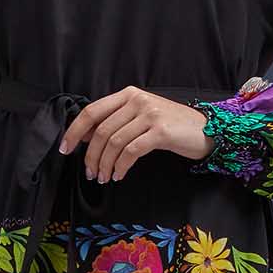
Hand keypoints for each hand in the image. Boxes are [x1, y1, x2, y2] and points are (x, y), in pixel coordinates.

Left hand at [57, 85, 214, 182]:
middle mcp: (137, 100)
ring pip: (114, 143)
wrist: (207, 130)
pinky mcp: (160, 131)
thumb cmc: (173, 126)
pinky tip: (119, 174)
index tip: (65, 148)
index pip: (92, 111)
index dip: (75, 131)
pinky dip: (120, 166)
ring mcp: (150, 114)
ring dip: (104, 164)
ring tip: (103, 177)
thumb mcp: (142, 117)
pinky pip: (131, 152)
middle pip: (101, 130)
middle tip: (89, 173)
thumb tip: (86, 136)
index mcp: (129, 95)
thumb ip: (117, 121)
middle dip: (91, 156)